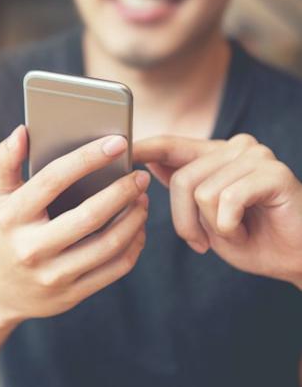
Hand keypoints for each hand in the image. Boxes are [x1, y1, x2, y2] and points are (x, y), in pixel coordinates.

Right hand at [0, 125, 150, 323]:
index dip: (87, 158)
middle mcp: (30, 248)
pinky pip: (113, 269)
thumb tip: (23, 131)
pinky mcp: (71, 294)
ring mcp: (52, 275)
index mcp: (11, 217)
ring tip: (142, 199)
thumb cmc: (2, 231)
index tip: (118, 142)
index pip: (52, 180)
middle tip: (140, 175)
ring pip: (108, 245)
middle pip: (88, 216)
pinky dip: (133, 245)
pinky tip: (137, 228)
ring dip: (134, 219)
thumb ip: (6, 161)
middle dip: (121, 191)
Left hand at [134, 134, 301, 288]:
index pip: (170, 144)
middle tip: (202, 241)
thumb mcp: (202, 215)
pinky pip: (226, 200)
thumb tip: (149, 163)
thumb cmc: (248, 238)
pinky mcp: (273, 172)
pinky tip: (245, 231)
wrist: (294, 260)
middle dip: (185, 221)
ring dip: (212, 227)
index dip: (143, 148)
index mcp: (213, 155)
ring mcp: (256, 156)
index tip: (120, 150)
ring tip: (234, 232)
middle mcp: (234, 148)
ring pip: (202, 192)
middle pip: (181, 179)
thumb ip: (182, 186)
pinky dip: (229, 227)